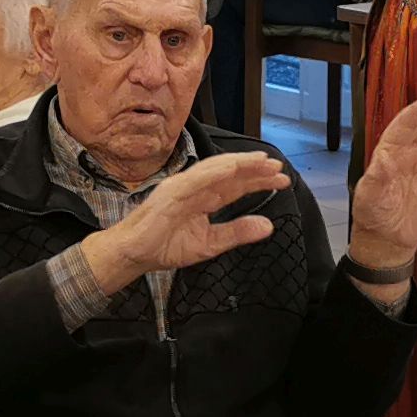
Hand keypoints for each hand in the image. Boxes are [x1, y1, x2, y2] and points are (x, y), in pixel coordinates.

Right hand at [83, 152, 285, 292]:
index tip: (282, 180)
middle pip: (231, 174)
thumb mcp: (211, 243)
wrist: (134, 254)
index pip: (237, 185)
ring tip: (262, 162)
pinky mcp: (170, 192)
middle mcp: (196, 188)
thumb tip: (268, 226)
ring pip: (216, 170)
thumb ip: (238, 233)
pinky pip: (195, 179)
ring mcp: (183, 187)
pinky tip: (233, 168)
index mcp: (205, 198)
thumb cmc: (165, 245)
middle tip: (279, 169)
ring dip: (240, 164)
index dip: (259, 181)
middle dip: (256, 170)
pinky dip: (214, 171)